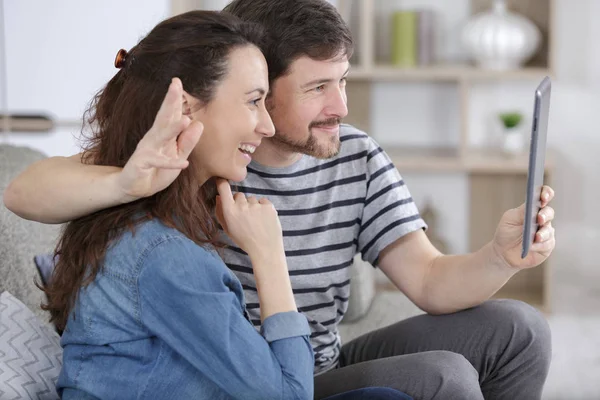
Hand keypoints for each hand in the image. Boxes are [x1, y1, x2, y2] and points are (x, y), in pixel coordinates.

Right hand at [116, 78, 202, 200]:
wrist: (134, 187)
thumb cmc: (157, 170)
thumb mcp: (177, 156)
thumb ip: (187, 142)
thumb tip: (198, 123)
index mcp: (162, 134)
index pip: (170, 114)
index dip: (174, 99)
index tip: (177, 81)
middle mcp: (154, 138)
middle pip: (163, 117)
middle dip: (170, 101)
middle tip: (175, 84)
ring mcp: (147, 150)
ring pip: (161, 137)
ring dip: (173, 129)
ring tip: (186, 119)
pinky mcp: (142, 164)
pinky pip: (159, 163)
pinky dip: (171, 163)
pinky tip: (184, 163)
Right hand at [215, 179, 283, 259]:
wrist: (265, 249)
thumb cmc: (245, 240)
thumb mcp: (228, 229)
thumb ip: (220, 212)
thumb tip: (218, 197)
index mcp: (230, 211)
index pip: (223, 188)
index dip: (222, 182)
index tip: (223, 181)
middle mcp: (242, 206)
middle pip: (239, 195)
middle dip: (241, 203)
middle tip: (245, 216)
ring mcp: (256, 205)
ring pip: (252, 199)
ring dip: (253, 206)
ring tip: (256, 221)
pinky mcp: (268, 206)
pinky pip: (263, 201)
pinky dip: (263, 208)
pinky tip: (263, 219)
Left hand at [493, 186, 555, 269]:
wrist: (503, 253)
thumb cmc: (506, 233)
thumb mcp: (510, 218)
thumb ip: (522, 211)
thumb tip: (533, 206)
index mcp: (532, 208)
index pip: (544, 196)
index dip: (546, 193)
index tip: (544, 197)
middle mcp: (542, 219)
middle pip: (549, 212)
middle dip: (545, 215)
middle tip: (539, 219)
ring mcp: (546, 232)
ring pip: (549, 229)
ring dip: (543, 233)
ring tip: (535, 237)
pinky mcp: (547, 245)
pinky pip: (548, 243)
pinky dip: (539, 245)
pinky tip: (532, 246)